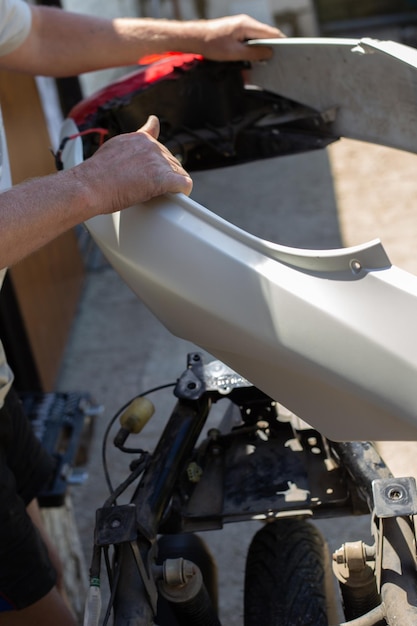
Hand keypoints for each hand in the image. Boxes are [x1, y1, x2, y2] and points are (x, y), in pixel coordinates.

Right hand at [77, 115, 192, 215]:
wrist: (90, 186)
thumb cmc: (96, 175)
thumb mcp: (112, 150)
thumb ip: (128, 147)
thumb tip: (132, 151)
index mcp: (139, 139)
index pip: (158, 142)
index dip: (159, 157)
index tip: (159, 162)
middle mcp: (151, 146)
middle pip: (171, 161)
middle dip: (164, 175)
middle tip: (150, 188)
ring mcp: (158, 161)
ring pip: (179, 172)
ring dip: (172, 185)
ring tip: (158, 194)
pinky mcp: (163, 178)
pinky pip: (184, 184)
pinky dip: (183, 191)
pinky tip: (180, 196)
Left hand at [197, 14, 284, 61]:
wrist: (195, 38)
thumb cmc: (211, 44)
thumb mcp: (234, 53)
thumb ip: (253, 54)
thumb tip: (269, 54)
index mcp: (247, 25)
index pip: (271, 33)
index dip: (281, 43)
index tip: (288, 53)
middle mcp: (246, 22)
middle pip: (266, 35)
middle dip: (272, 48)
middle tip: (278, 61)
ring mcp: (241, 26)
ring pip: (258, 38)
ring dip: (261, 50)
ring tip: (265, 63)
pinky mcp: (236, 31)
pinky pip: (249, 40)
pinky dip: (253, 49)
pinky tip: (252, 59)